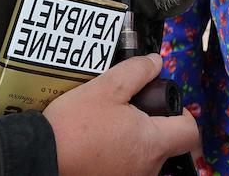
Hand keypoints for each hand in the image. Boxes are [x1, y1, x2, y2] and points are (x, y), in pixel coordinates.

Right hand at [45, 54, 199, 175]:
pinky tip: (99, 145)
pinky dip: (119, 155)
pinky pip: (126, 167)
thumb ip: (137, 71)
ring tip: (109, 127)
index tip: (167, 106)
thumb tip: (155, 63)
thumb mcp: (107, 87)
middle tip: (131, 112)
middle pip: (167, 145)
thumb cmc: (73, 127)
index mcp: (152, 143)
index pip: (190, 133)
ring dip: (134, 142)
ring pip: (145, 158)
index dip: (184, 115)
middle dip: (154, 126)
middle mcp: (146, 169)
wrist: (38, 157)